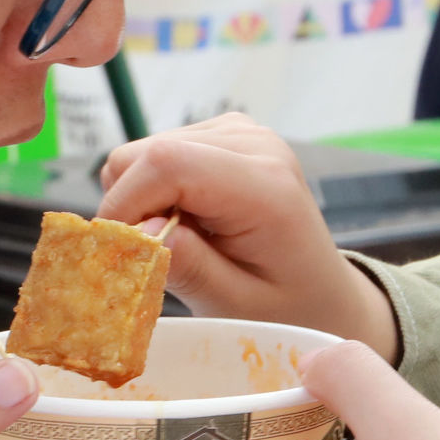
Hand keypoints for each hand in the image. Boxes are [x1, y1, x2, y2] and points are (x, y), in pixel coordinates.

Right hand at [93, 117, 397, 357]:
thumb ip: (188, 266)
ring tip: (181, 239)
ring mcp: (241, 131)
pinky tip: (188, 218)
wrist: (322, 293)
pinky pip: (158, 151)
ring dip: (143, 198)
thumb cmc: (285, 308)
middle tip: (154, 254)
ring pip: (143, 151)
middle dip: (129, 207)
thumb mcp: (235, 305)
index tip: (117, 253)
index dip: (125, 205)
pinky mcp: (226, 132)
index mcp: (265, 188)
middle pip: (145, 154)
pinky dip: (156, 188)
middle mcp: (255, 145)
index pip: (168, 164)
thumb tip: (139, 229)